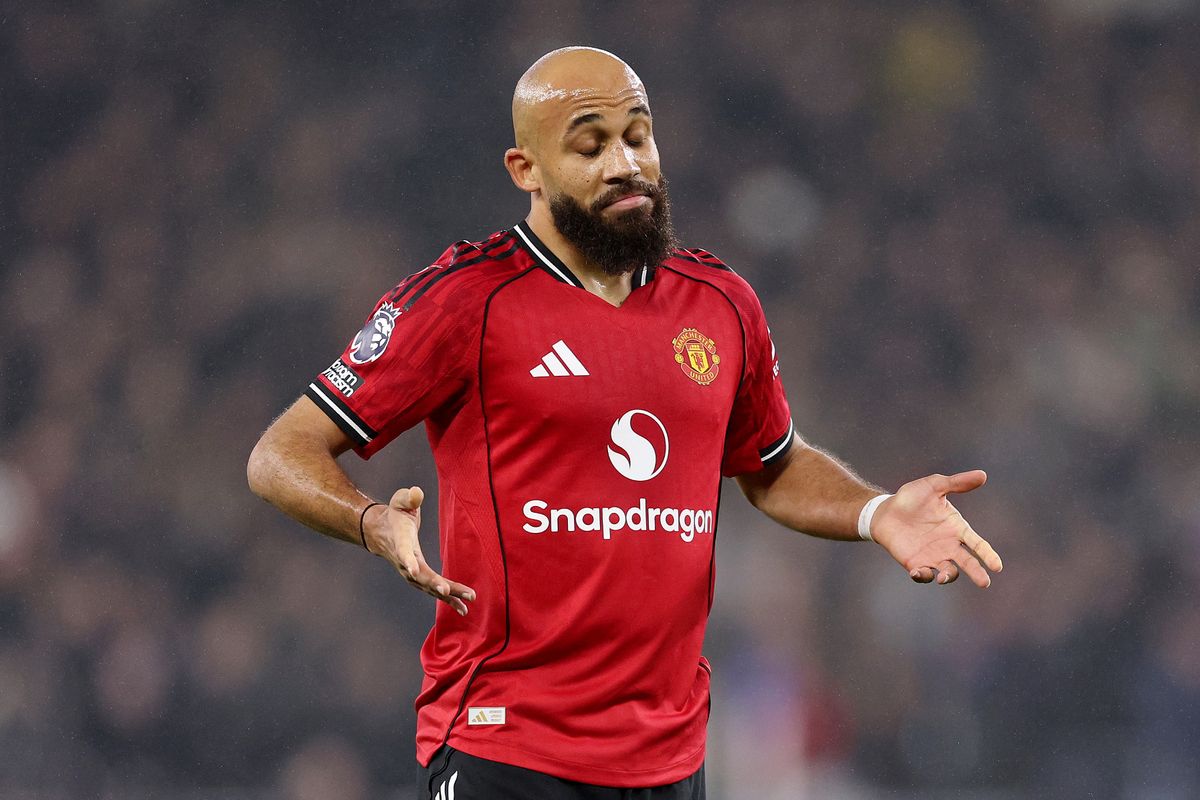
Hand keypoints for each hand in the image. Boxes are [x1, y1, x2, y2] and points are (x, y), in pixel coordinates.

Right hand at [364, 486, 476, 614]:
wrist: (381, 533)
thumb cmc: (395, 514)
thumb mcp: (400, 501)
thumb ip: (408, 497)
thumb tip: (416, 493)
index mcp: (401, 542)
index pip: (403, 553)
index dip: (407, 561)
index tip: (412, 570)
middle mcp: (405, 562)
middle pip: (419, 575)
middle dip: (434, 584)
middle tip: (447, 592)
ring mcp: (411, 573)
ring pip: (429, 587)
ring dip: (447, 596)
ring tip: (467, 603)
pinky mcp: (419, 578)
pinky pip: (434, 591)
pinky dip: (449, 600)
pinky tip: (463, 609)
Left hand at [870, 470, 1002, 587]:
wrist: (885, 511)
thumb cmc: (912, 498)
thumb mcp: (934, 486)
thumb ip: (957, 483)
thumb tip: (982, 475)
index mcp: (957, 529)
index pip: (977, 544)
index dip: (988, 555)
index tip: (997, 566)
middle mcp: (949, 546)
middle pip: (967, 563)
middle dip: (976, 573)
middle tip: (984, 582)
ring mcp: (933, 556)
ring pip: (948, 572)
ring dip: (949, 576)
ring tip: (944, 576)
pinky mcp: (916, 563)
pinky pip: (923, 575)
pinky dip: (924, 576)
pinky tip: (919, 572)